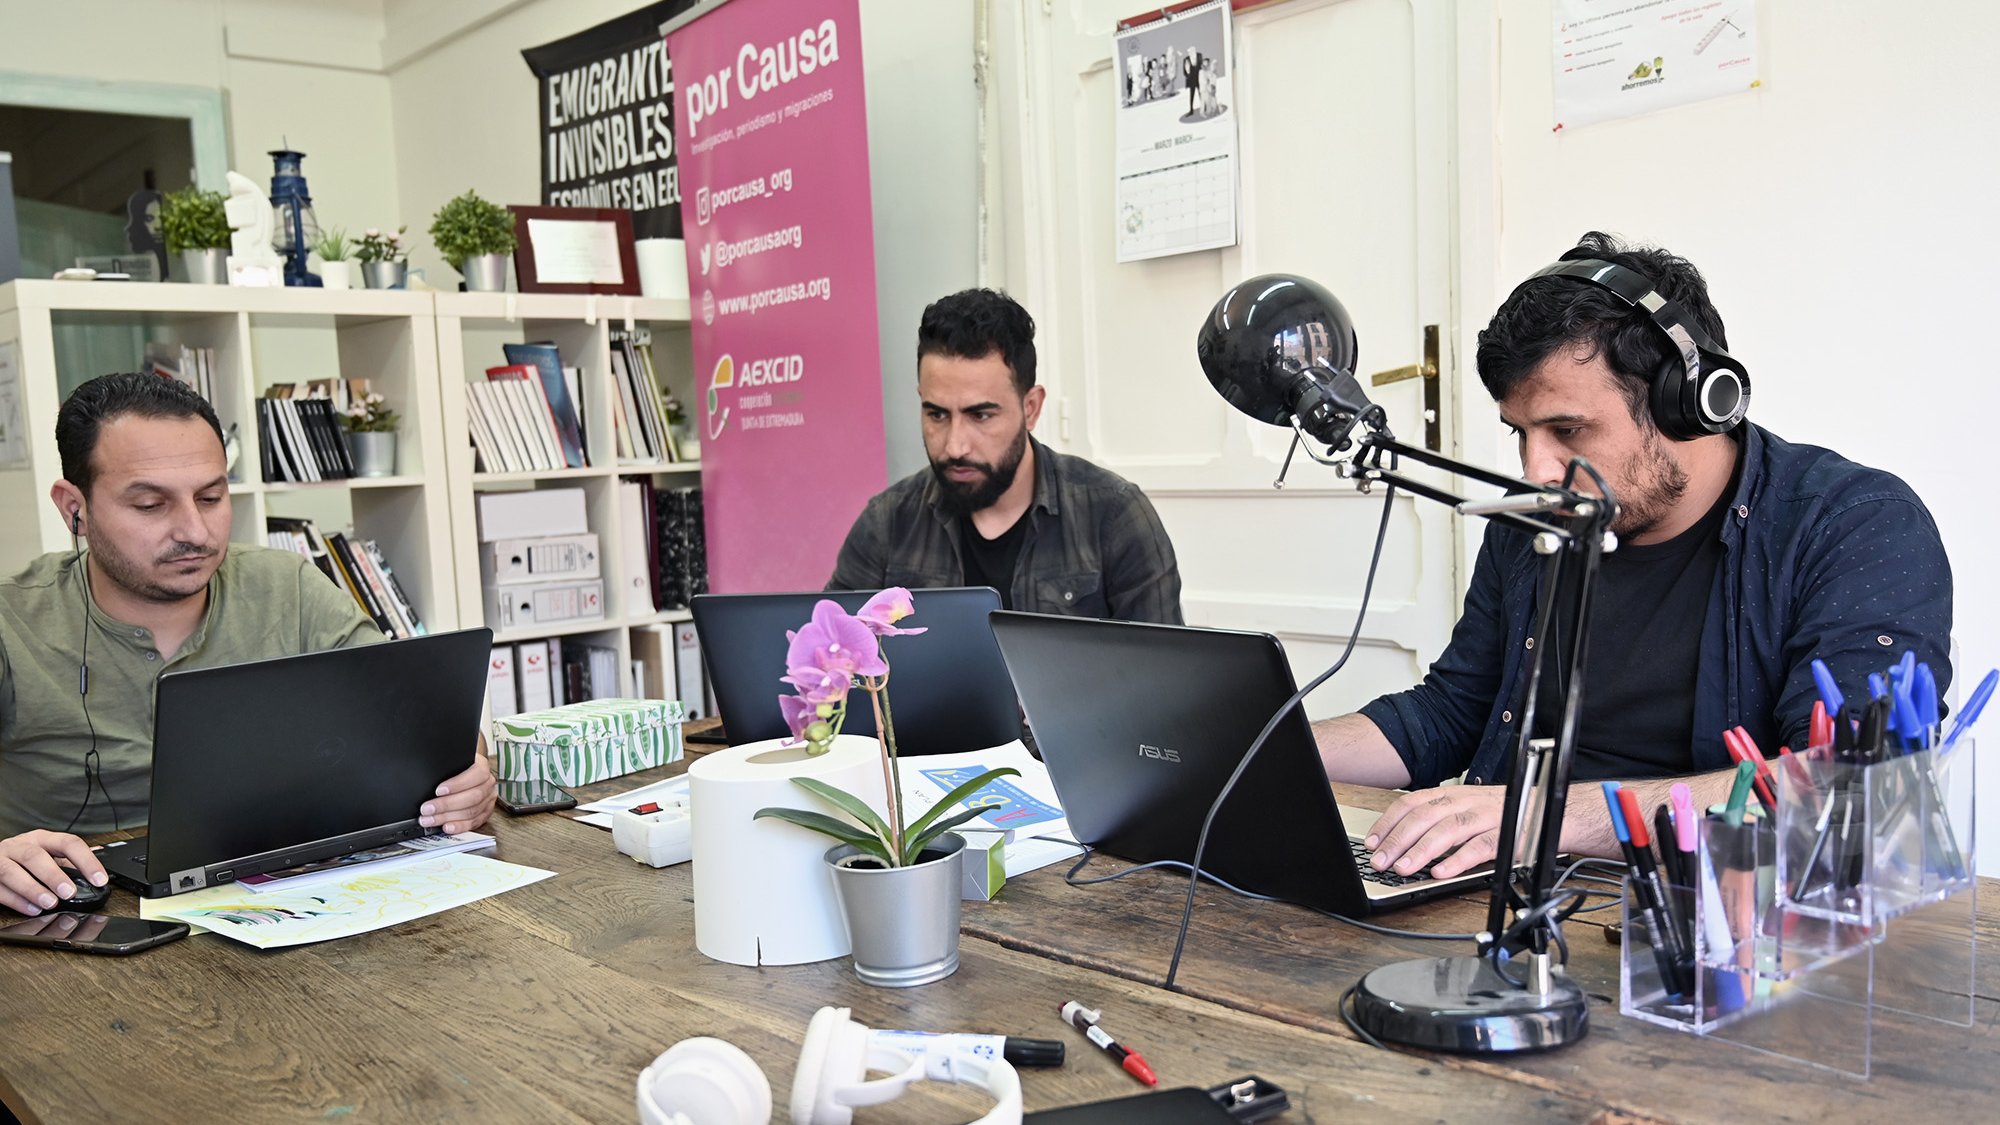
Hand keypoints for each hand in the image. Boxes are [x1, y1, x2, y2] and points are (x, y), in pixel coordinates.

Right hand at [0, 830, 107, 915]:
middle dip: (53, 875)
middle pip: (35, 856)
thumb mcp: (48, 856)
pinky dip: (16, 900)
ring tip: (49, 903)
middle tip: (69, 892)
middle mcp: (20, 846)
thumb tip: (95, 880)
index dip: (86, 860)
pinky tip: (31, 909)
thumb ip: (67, 866)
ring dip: (32, 889)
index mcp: (42, 839)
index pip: (68, 843)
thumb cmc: (25, 860)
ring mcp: (0, 859)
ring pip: (11, 872)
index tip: (99, 879)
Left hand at [420, 752, 495, 833]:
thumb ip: (444, 768)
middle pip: (472, 796)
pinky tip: (446, 827)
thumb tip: (426, 777)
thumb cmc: (454, 768)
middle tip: (427, 809)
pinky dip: (459, 826)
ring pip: (472, 812)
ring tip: (430, 820)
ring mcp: (488, 799)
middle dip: (447, 804)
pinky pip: (474, 822)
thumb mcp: (450, 762)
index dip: (457, 784)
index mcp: (482, 766)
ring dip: (448, 817)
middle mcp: (488, 783)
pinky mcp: (484, 813)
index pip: (476, 774)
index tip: (438, 791)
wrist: (463, 773)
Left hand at [1364, 784, 1509, 879]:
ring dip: (1421, 850)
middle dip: (1398, 840)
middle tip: (1379, 861)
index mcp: (1452, 795)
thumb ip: (1439, 820)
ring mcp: (1486, 817)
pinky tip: (1440, 872)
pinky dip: (1458, 860)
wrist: (1550, 810)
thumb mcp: (1466, 809)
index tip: (1371, 842)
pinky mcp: (1506, 835)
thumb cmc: (1503, 813)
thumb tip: (1403, 841)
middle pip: (1425, 817)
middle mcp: (1466, 801)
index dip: (1388, 823)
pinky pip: (1479, 847)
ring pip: (1448, 830)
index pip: (1411, 804)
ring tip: (1403, 869)